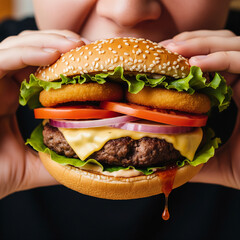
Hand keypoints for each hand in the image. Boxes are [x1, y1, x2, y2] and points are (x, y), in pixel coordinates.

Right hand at [0, 30, 85, 198]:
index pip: (39, 68)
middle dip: (59, 43)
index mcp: (12, 97)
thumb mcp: (34, 166)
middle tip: (85, 46)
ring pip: (17, 47)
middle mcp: (0, 85)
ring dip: (48, 41)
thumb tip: (89, 162)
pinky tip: (53, 54)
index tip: (90, 61)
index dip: (64, 61)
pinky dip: (27, 54)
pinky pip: (1, 60)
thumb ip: (58, 160)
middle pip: (30, 50)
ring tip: (75, 45)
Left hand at [160, 30, 239, 188]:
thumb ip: (188, 152)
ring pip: (230, 45)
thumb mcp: (209, 157)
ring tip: (173, 50)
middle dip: (189, 43)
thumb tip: (161, 156)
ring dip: (199, 44)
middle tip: (163, 48)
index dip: (184, 56)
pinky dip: (218, 59)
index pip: (206, 63)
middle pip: (217, 47)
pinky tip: (194, 64)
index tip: (159, 58)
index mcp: (230, 92)